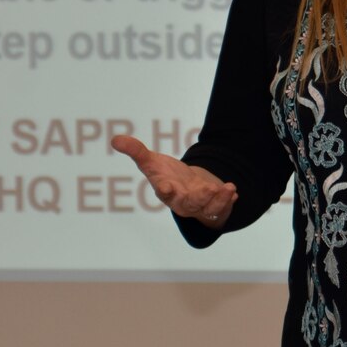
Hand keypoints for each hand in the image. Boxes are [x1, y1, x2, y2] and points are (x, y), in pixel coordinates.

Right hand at [111, 135, 237, 227]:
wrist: (187, 189)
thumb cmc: (166, 176)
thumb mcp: (151, 163)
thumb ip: (136, 151)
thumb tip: (114, 139)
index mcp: (166, 191)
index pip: (164, 192)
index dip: (165, 190)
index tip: (167, 187)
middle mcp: (182, 201)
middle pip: (188, 204)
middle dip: (198, 198)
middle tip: (207, 190)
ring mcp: (199, 206)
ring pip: (208, 208)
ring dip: (217, 199)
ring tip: (226, 188)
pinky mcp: (213, 207)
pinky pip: (221, 207)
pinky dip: (227, 200)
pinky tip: (232, 190)